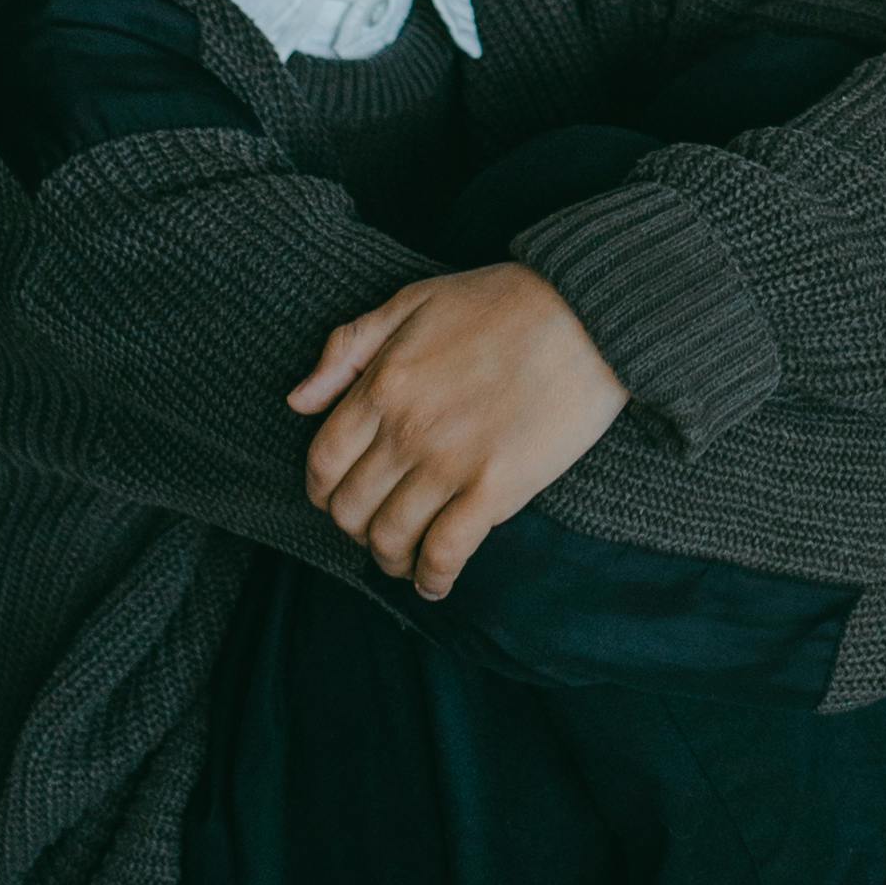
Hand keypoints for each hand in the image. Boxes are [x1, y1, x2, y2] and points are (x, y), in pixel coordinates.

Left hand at [289, 262, 625, 597]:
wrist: (588, 314)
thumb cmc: (503, 302)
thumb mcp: (413, 301)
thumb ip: (348, 348)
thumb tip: (297, 400)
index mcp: (383, 384)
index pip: (323, 461)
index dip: (322, 490)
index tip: (336, 497)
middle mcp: (406, 431)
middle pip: (351, 508)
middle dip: (354, 526)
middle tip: (374, 526)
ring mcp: (449, 464)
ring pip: (391, 538)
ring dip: (389, 558)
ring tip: (402, 558)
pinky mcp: (494, 489)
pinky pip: (445, 553)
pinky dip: (432, 579)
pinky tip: (434, 582)